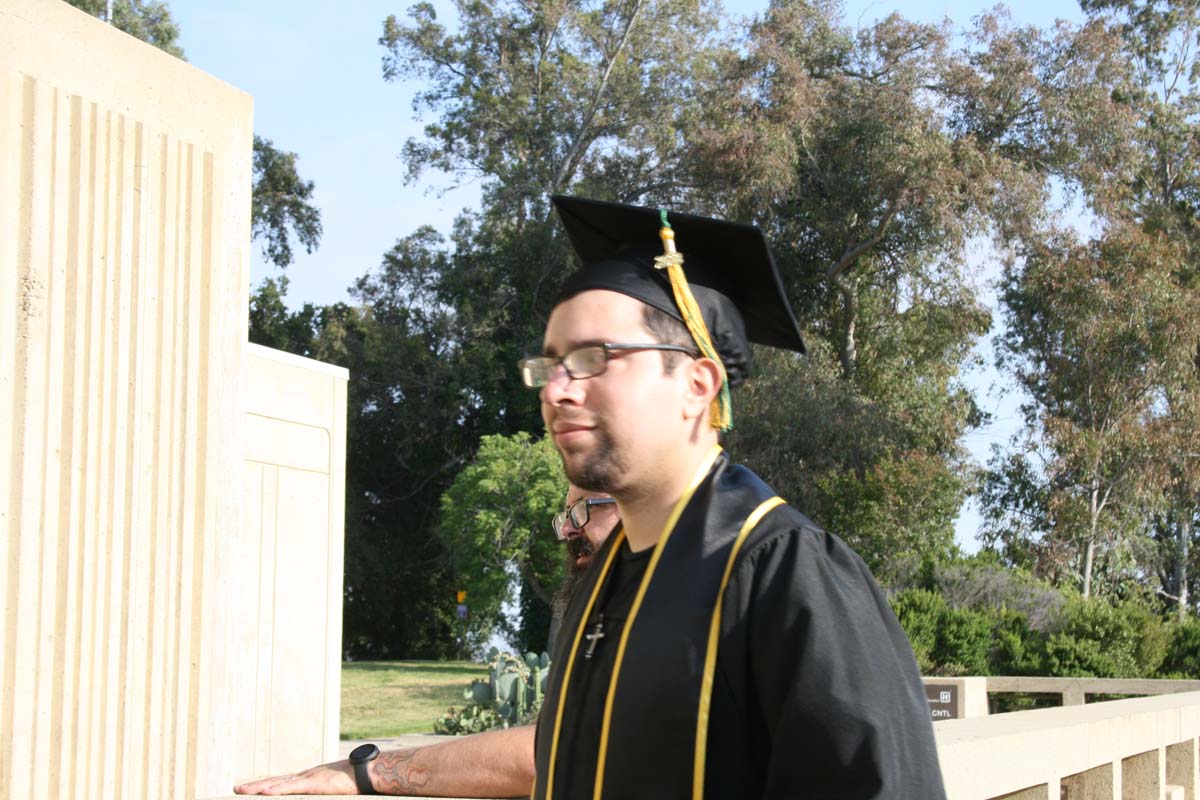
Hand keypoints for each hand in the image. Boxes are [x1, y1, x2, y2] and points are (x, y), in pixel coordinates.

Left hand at [233, 759, 357, 794]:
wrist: (367, 771)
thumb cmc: (355, 780)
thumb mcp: (334, 787)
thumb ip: (323, 790)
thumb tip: (323, 791)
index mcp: (309, 778)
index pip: (282, 781)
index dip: (266, 784)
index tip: (251, 788)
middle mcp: (305, 776)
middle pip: (274, 781)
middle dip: (255, 786)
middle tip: (236, 789)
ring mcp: (308, 779)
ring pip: (278, 784)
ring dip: (258, 788)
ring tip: (241, 791)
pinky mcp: (314, 784)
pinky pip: (292, 788)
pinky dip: (277, 790)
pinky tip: (265, 793)